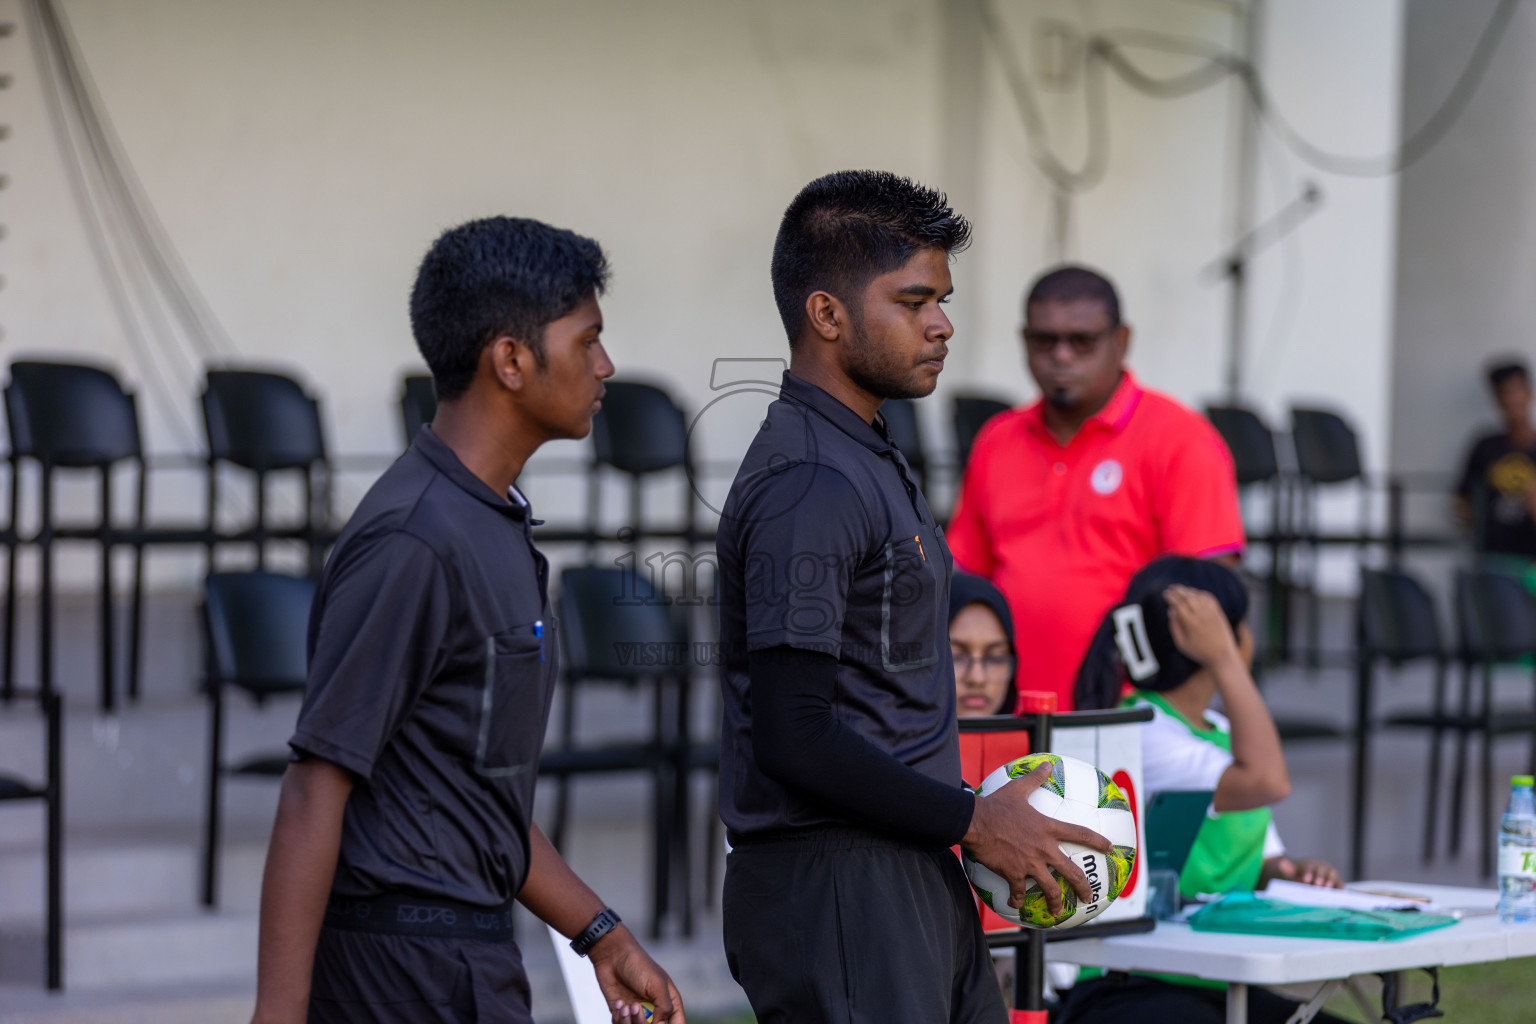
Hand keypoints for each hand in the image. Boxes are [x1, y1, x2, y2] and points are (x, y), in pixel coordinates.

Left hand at [588, 925, 685, 1022]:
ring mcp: (638, 1012)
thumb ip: (665, 1008)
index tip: (658, 1022)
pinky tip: (619, 1003)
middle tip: (635, 1006)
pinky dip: (619, 1019)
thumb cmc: (638, 965)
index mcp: (670, 1002)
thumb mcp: (657, 984)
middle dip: (643, 1023)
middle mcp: (655, 1010)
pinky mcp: (622, 1013)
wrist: (612, 956)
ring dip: (629, 1021)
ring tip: (625, 1005)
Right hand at [962, 763, 1112, 916]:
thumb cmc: (996, 805)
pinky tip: (1016, 904)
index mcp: (1048, 829)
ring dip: (1055, 902)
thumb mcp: (1017, 789)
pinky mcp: (1014, 873)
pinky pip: (1019, 892)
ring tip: (1058, 912)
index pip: (1080, 834)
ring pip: (1050, 889)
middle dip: (1083, 887)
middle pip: (1071, 872)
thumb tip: (1047, 764)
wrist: (976, 822)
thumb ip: (1034, 779)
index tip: (1109, 848)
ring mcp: (1030, 863)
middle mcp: (1044, 849)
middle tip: (1088, 897)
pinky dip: (1018, 900)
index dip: (1097, 841)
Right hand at [1164, 585, 1239, 668]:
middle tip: (1171, 588)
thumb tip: (1170, 610)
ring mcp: (1211, 613)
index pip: (1177, 604)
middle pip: (1187, 596)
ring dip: (1188, 590)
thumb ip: (1174, 627)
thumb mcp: (1181, 644)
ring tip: (1181, 590)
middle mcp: (1201, 615)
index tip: (1165, 594)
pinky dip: (1200, 593)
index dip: (1170, 597)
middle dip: (1177, 590)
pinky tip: (1195, 594)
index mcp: (1190, 623)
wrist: (1222, 656)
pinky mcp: (1218, 612)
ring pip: (1197, 595)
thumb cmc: (1199, 652)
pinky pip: (1208, 597)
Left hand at [1261, 855, 1340, 888]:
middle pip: (1322, 869)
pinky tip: (1338, 894)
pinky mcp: (1337, 881)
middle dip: (1320, 877)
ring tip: (1327, 889)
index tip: (1305, 880)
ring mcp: (1330, 873)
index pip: (1308, 866)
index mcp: (1310, 864)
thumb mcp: (1292, 872)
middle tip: (1317, 886)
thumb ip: (1288, 869)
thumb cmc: (1300, 875)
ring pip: (1333, 874)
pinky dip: (1340, 887)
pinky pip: (1340, 883)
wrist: (1309, 875)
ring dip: (1331, 881)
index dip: (1307, 873)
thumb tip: (1281, 864)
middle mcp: (1322, 866)